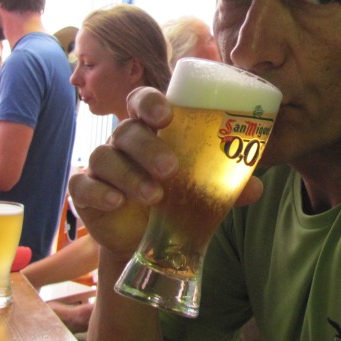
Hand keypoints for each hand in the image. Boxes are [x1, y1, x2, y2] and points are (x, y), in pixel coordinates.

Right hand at [68, 87, 264, 257]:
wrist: (143, 239)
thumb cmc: (174, 199)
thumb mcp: (200, 191)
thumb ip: (226, 185)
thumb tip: (256, 187)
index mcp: (151, 130)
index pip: (142, 101)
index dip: (150, 102)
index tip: (167, 114)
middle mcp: (124, 142)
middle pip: (127, 130)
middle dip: (148, 147)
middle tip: (172, 168)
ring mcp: (102, 166)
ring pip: (105, 157)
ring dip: (131, 175)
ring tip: (156, 198)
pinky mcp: (85, 192)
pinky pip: (83, 185)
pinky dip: (99, 192)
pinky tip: (117, 202)